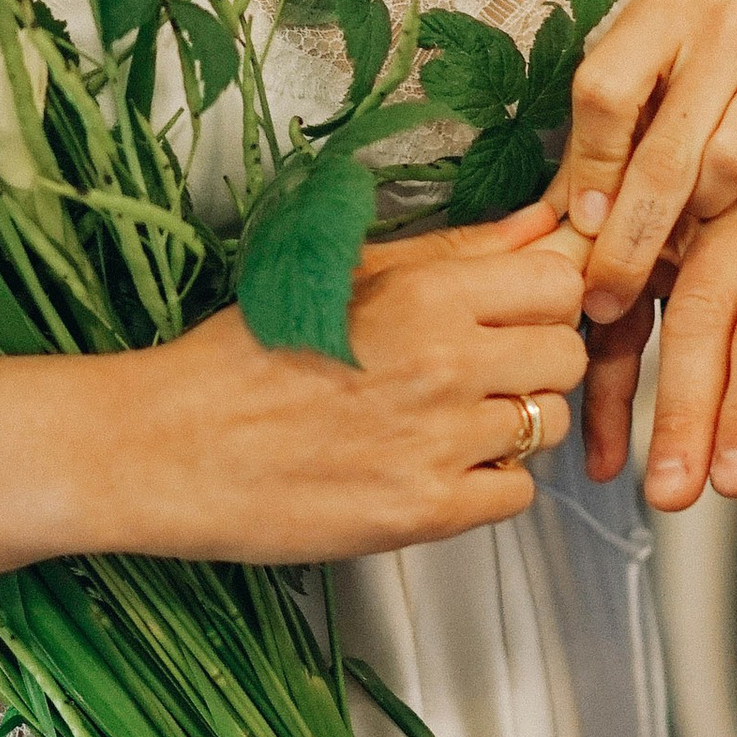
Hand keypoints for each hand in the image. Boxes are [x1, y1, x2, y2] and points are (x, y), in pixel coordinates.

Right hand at [114, 202, 588, 561]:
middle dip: (534, 362)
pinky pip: (517, 494)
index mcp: (428, 293)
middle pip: (568, 356)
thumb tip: (541, 224)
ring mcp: (442, 442)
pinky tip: (434, 465)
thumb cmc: (246, 353)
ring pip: (549, 426)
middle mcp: (447, 363)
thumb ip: (456, 250)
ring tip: (445, 420)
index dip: (540, 299)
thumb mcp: (348, 274)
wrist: (168, 445)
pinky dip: (488, 484)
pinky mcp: (426, 512)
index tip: (510, 313)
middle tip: (479, 371)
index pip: (560, 283)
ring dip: (512, 425)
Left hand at [555, 0, 736, 332]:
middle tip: (608, 292)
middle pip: (664, 153)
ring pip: (728, 169)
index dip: (589, 169)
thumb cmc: (710, 62)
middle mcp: (723, 23)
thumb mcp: (652, 78)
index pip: (605, 95)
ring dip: (707, 209)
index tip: (583, 224)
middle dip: (630, 238)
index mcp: (660, 11)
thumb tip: (550, 229)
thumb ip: (602, 143)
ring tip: (700, 211)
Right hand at [609, 143, 736, 510]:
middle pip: (703, 313)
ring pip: (650, 311)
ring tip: (645, 477)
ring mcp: (697, 215)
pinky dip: (609, 382)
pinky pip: (624, 313)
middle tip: (676, 490)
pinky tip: (608, 448)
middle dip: (687, 414)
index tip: (736, 478)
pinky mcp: (663, 243)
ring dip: (635, 402)